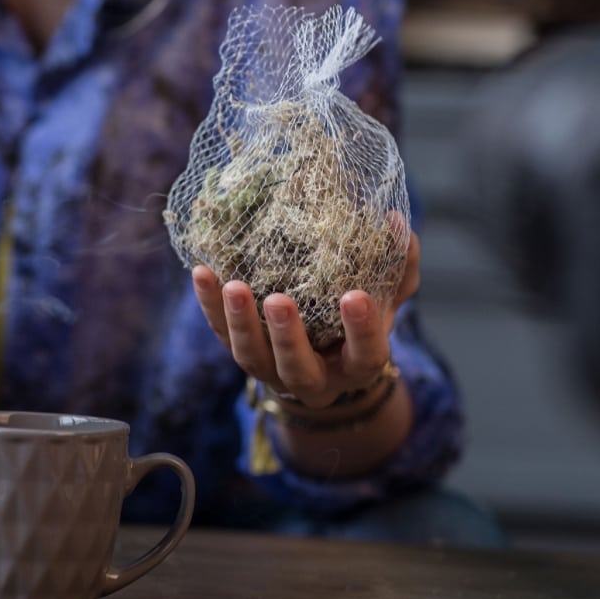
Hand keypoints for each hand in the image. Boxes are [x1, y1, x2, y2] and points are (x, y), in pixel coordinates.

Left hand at [191, 233, 420, 408]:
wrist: (321, 357)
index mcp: (355, 366)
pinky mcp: (239, 351)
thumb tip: (395, 220)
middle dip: (286, 337)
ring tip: (232, 286)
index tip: (355, 296)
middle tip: (278, 301)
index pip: (365, 355)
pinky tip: (202, 272)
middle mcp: (312, 378)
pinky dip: (209, 304)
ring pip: (251, 357)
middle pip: (297, 368)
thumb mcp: (385, 299)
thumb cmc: (356, 320)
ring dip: (239, 322)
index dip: (361, 330)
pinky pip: (220, 333)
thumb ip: (398, 267)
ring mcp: (270, 370)